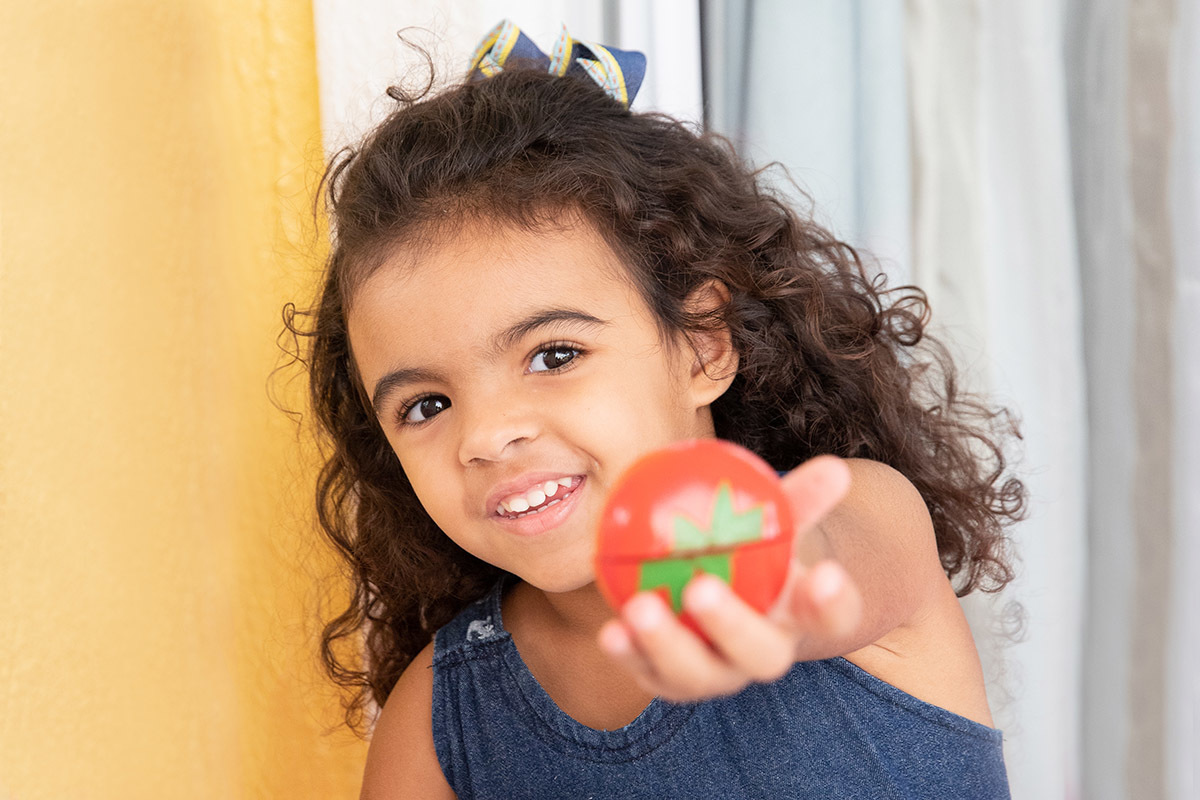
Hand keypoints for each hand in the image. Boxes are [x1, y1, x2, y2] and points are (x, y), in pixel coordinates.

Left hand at [596, 455, 863, 702]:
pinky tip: (610, 630)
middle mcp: (763, 655)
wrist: (721, 593)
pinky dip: (629, 654)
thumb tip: (835, 467)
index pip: (833, 617)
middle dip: (732, 627)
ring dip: (667, 643)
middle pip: (760, 654)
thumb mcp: (775, 522)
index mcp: (801, 618)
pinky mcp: (672, 682)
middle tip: (702, 588)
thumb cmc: (754, 551)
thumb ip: (798, 498)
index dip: (832, 602)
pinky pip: (649, 673)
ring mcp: (717, 674)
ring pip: (698, 673)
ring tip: (641, 607)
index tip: (825, 574)